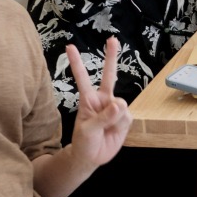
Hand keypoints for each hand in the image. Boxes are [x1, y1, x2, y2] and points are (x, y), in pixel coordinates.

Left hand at [66, 38, 131, 169]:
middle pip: (108, 75)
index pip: (82, 78)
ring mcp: (115, 108)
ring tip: (107, 129)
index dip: (76, 63)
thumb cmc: (84, 142)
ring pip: (121, 104)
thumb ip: (103, 117)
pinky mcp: (126, 118)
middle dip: (111, 57)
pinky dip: (122, 125)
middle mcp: (103, 99)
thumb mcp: (88, 131)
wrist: (92, 158)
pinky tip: (115, 130)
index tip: (69, 47)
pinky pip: (127, 117)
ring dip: (115, 118)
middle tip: (112, 39)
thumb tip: (119, 103)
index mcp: (88, 100)